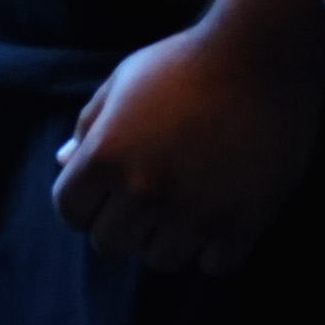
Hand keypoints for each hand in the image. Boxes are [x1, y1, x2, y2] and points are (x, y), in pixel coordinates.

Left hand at [51, 15, 317, 271]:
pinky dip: (216, 249)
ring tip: (187, 206)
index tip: (105, 192)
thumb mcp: (122, 82)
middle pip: (109, 245)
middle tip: (147, 200)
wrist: (262, 58)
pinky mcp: (240, 227)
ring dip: (168, 239)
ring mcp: (192, 215)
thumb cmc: (185, 63)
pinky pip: (214, 267)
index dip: (84, 203)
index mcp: (106, 156)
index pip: (70, 211)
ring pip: (160, 262)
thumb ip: (89, 126)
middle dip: (121, 225)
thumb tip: (63, 162)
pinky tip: (221, 216)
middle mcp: (143, 192)